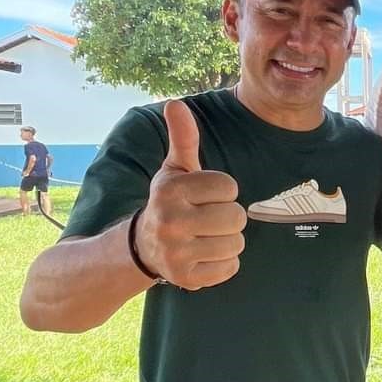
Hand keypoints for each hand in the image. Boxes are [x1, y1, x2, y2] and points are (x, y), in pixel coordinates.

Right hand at [134, 100, 246, 289]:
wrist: (144, 247)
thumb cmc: (171, 201)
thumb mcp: (175, 169)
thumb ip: (183, 138)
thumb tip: (175, 103)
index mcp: (171, 190)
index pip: (229, 187)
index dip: (222, 191)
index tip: (205, 196)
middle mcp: (171, 222)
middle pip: (236, 217)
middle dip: (228, 217)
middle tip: (208, 219)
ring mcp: (177, 253)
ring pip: (236, 244)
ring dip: (228, 240)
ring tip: (206, 236)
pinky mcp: (188, 279)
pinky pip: (231, 268)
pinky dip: (224, 263)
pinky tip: (204, 255)